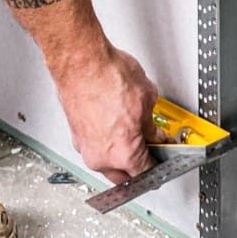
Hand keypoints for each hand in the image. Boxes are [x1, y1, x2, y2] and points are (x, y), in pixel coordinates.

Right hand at [53, 42, 159, 184]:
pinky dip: (105, 141)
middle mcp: (101, 158)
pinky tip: (113, 124)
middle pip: (124, 174)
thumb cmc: (108, 77)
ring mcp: (85, 147)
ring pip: (107, 162)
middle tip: (148, 146)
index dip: (158, 162)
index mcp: (124, 154)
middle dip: (137, 163)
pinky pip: (95, 146)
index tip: (161, 155)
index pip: (147, 172)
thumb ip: (152, 124)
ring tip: (130, 131)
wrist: (81, 62)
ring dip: (119, 153)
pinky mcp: (75, 135)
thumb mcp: (147, 100)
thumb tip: (153, 131)